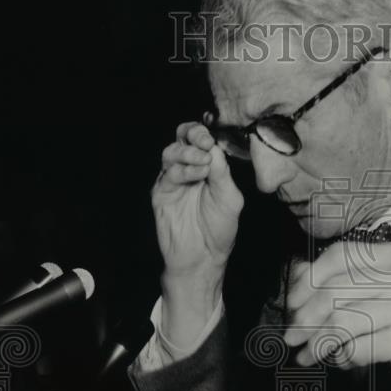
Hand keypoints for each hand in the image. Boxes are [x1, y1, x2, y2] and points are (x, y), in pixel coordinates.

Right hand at [153, 121, 242, 277]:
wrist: (203, 257)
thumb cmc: (219, 229)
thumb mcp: (229, 198)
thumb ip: (222, 172)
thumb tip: (213, 147)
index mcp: (207, 167)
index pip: (201, 139)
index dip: (204, 133)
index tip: (213, 140)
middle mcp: (188, 170)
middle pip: (182, 138)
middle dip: (193, 134)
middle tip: (204, 142)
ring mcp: (173, 181)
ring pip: (171, 152)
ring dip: (188, 153)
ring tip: (203, 162)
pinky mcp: (161, 193)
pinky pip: (168, 174)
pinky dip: (184, 170)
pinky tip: (198, 176)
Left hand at [282, 243, 390, 390]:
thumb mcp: (385, 296)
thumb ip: (345, 283)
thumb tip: (297, 274)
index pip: (340, 254)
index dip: (308, 277)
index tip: (292, 302)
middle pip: (334, 288)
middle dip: (304, 316)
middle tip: (291, 335)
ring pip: (341, 320)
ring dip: (316, 342)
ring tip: (305, 356)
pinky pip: (357, 347)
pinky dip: (341, 358)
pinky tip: (342, 362)